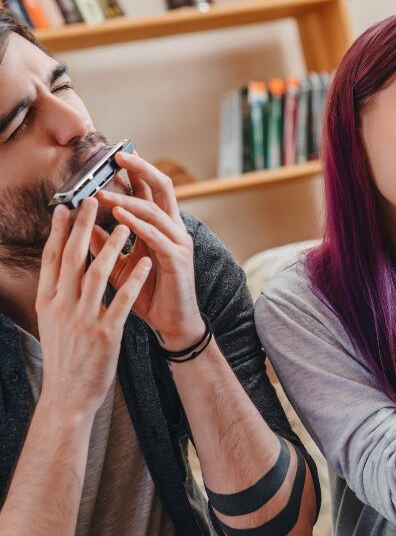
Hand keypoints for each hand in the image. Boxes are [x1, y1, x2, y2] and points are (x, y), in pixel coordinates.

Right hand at [37, 199, 151, 413]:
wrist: (68, 395)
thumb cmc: (64, 357)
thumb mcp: (52, 323)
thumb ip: (56, 296)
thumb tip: (56, 271)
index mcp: (48, 302)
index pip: (51, 260)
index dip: (57, 232)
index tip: (64, 207)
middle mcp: (62, 307)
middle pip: (71, 259)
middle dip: (82, 227)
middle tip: (94, 200)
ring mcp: (83, 319)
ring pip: (97, 274)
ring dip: (112, 246)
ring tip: (126, 224)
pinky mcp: (105, 333)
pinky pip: (122, 300)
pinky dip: (134, 279)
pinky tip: (147, 263)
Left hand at [92, 152, 202, 351]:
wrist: (170, 323)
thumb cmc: (148, 294)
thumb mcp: (119, 266)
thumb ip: (105, 244)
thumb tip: (83, 224)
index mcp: (162, 227)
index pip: (151, 190)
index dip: (136, 171)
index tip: (117, 155)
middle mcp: (174, 228)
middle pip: (163, 187)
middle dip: (141, 170)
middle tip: (118, 156)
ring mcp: (179, 242)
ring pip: (155, 210)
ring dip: (128, 199)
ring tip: (103, 193)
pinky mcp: (178, 259)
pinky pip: (156, 235)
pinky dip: (137, 224)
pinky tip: (119, 216)